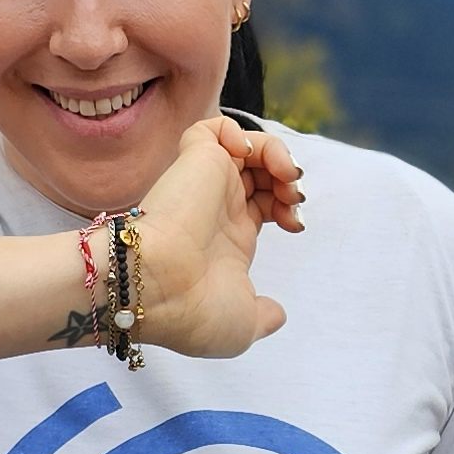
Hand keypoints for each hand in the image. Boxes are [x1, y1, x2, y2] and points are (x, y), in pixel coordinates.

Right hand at [128, 116, 302, 358]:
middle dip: (287, 180)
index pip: (264, 205)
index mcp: (228, 241)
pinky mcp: (194, 161)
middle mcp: (216, 209)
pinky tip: (249, 154)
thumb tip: (277, 315)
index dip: (287, 207)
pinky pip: (214, 128)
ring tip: (286, 176)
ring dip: (276, 153)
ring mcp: (205, 184)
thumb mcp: (241, 325)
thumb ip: (263, 317)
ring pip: (245, 146)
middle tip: (294, 199)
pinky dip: (238, 131)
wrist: (157, 288)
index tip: (296, 226)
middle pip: (260, 174)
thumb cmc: (193, 311)